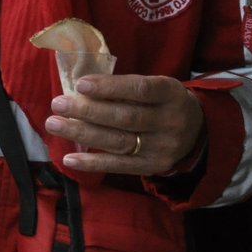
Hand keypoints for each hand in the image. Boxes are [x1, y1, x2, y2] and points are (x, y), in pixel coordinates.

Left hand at [45, 73, 205, 174]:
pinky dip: (92, 163)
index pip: (140, 89)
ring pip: (119, 141)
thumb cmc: (161, 102)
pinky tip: (69, 158)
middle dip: (88, 111)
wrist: (196, 131)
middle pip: (126, 117)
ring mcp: (163, 147)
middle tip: (58, 104)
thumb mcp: (154, 86)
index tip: (80, 85)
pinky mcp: (153, 166)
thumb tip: (79, 88)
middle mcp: (170, 122)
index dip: (110, 87)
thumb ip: (124, 87)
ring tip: (55, 124)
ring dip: (82, 133)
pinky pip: (119, 166)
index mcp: (170, 94)